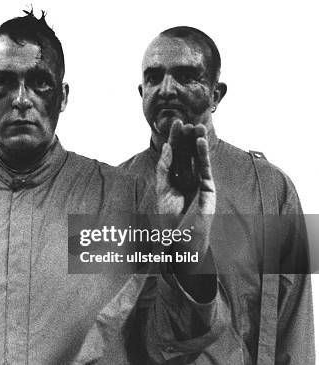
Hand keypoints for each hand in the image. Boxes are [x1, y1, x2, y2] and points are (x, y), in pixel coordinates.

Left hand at [156, 120, 215, 273]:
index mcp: (173, 178)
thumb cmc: (169, 218)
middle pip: (186, 153)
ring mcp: (198, 182)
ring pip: (197, 158)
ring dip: (197, 142)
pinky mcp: (208, 188)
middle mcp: (186, 178)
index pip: (174, 154)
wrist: (180, 239)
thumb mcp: (162, 189)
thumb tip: (167, 147)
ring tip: (197, 126)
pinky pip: (205, 168)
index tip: (175, 122)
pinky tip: (200, 141)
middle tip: (186, 120)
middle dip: (186, 138)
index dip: (175, 139)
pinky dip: (203, 154)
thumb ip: (164, 168)